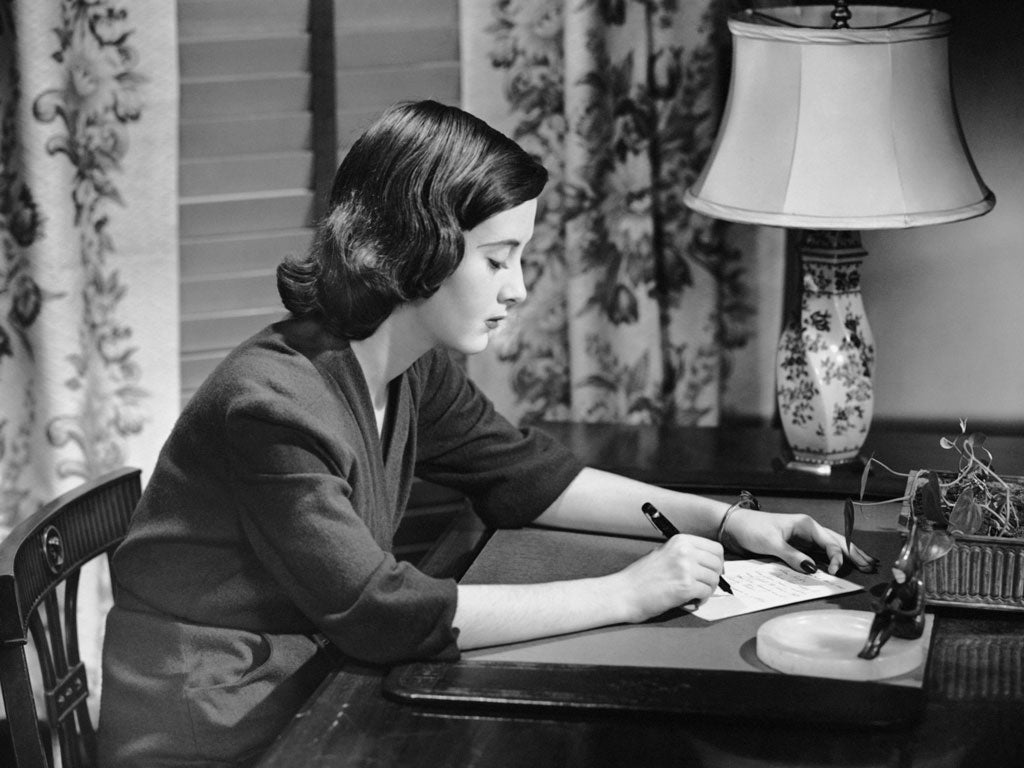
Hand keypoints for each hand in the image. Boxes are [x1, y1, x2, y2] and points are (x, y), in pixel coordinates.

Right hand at [614, 534, 723, 621]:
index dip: (717, 561)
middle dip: (714, 576)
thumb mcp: (663, 554)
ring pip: (714, 579)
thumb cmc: (641, 577)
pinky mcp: (685, 586)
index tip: (713, 570)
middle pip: (718, 563)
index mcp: (680, 541)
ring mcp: (686, 568)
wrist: (625, 592)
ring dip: (707, 589)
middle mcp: (684, 551)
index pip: (715, 548)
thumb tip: (706, 562)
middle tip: (705, 585)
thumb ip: (684, 554)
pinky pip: (706, 593)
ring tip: (694, 594)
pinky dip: (701, 600)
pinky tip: (690, 601)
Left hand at [723, 507, 877, 574]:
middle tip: (870, 565)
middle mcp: (807, 529)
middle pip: (836, 541)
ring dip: (845, 555)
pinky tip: (837, 565)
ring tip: (862, 563)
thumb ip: (792, 556)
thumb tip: (812, 569)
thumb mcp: (771, 543)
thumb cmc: (751, 528)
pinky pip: (817, 552)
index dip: (836, 557)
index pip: (830, 542)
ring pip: (829, 546)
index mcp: (806, 524)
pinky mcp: (796, 545)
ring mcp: (803, 537)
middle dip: (853, 553)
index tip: (833, 572)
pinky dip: (830, 558)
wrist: (734, 526)